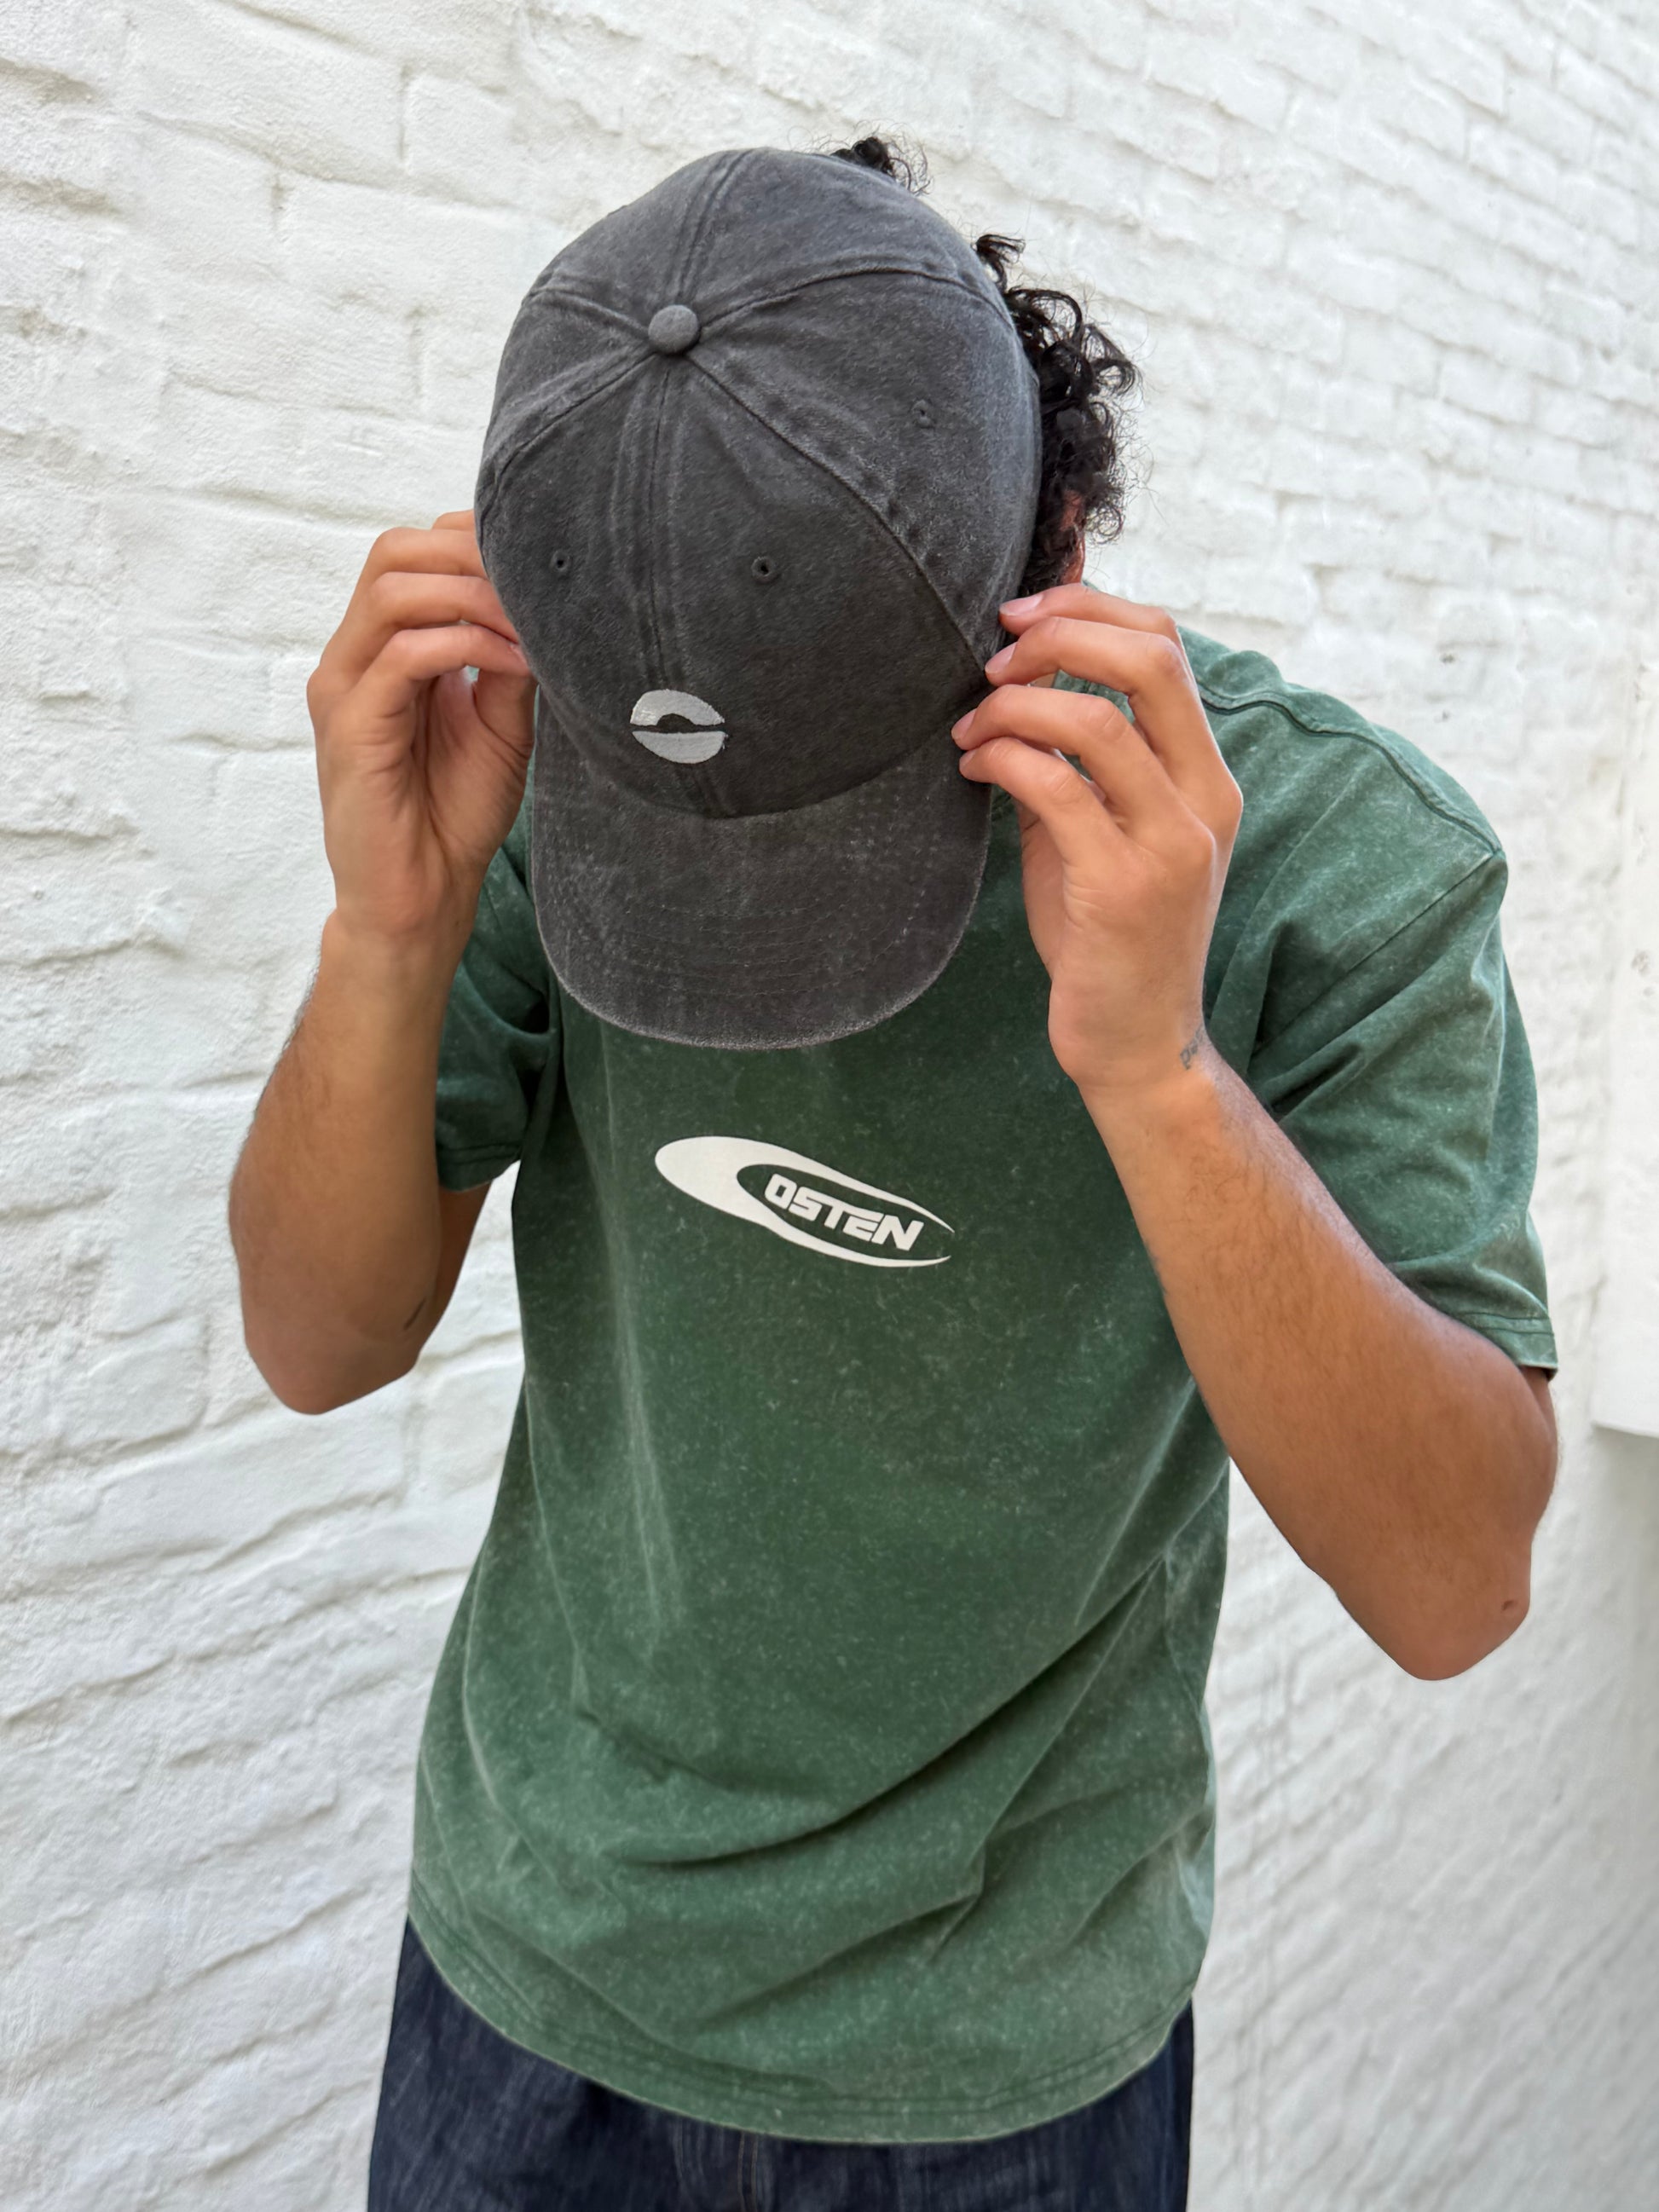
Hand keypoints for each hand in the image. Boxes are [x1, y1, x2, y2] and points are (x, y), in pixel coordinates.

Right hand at [305, 511, 535, 948]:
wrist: (424, 894)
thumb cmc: (455, 814)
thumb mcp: (502, 723)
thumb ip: (508, 659)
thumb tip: (539, 601)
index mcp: (385, 649)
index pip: (412, 553)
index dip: (473, 541)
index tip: (539, 564)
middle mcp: (356, 657)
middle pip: (394, 552)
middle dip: (471, 555)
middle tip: (535, 585)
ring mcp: (346, 688)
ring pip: (394, 590)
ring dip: (473, 595)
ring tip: (528, 625)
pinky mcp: (352, 726)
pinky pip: (402, 653)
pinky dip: (464, 644)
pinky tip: (512, 663)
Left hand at [952, 585, 1241, 1106]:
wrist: (1135, 1044)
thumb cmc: (1105, 939)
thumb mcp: (1096, 833)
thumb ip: (1074, 763)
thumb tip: (1016, 680)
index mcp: (1205, 777)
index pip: (1167, 646)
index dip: (1091, 607)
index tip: (1020, 616)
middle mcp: (1204, 800)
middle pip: (1150, 659)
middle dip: (1059, 634)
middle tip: (992, 657)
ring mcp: (1171, 843)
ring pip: (1099, 720)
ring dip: (1016, 706)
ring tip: (969, 726)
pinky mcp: (1124, 887)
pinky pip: (1058, 789)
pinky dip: (1004, 760)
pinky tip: (972, 768)